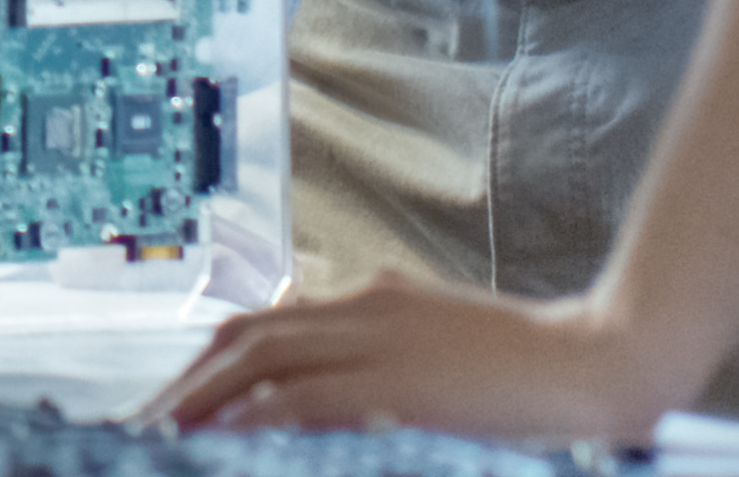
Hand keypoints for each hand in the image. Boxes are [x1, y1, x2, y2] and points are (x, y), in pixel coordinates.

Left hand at [152, 270, 691, 442]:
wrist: (598, 359)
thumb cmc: (520, 363)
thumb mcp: (430, 337)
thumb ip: (367, 342)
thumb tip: (303, 351)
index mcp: (368, 297)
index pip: (259, 324)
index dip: (203, 364)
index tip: (167, 404)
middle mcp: (362, 308)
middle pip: (244, 342)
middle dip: (184, 386)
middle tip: (140, 428)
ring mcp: (380, 343)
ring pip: (262, 365)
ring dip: (203, 403)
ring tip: (159, 438)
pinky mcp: (400, 383)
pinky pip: (308, 400)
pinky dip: (257, 418)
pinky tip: (222, 441)